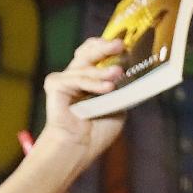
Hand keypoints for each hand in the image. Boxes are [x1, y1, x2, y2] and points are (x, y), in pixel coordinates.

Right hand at [38, 37, 127, 164]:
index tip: (126, 44)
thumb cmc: (97, 130)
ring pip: (86, 66)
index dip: (109, 47)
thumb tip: (137, 73)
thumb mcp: (119, 106)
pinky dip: (93, 83)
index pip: (97, 53)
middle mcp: (77, 74)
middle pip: (89, 52)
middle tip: (120, 44)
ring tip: (118, 73)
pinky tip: (108, 88)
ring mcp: (65, 78)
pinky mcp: (55, 85)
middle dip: (105, 47)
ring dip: (104, 71)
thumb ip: (123, 89)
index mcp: (91, 77)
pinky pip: (77, 79)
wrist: (80, 148)